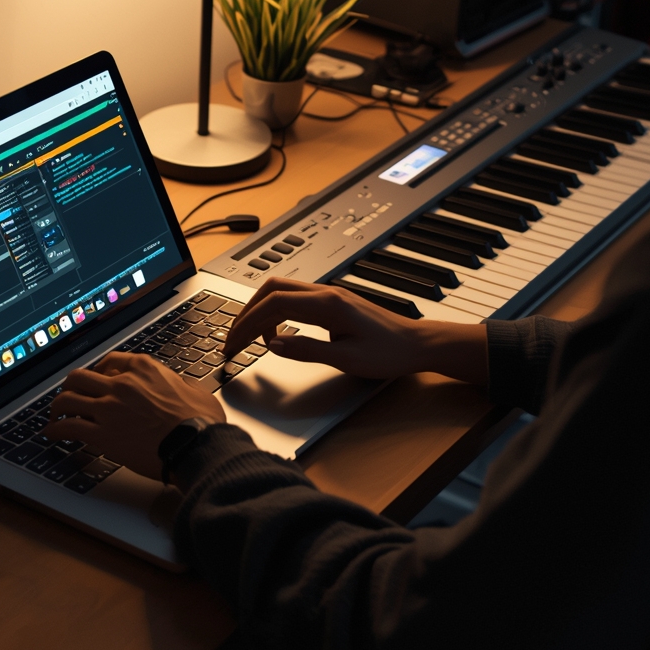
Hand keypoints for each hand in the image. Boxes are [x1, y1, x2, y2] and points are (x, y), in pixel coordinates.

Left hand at [42, 352, 225, 481]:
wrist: (195, 445)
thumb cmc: (200, 422)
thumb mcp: (195, 390)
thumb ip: (180, 384)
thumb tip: (181, 385)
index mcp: (143, 369)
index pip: (110, 361)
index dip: (99, 372)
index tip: (97, 379)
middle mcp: (121, 383)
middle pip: (80, 376)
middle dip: (71, 387)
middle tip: (69, 395)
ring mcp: (109, 408)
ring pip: (67, 399)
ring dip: (57, 407)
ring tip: (54, 415)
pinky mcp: (102, 434)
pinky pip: (68, 427)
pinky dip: (55, 430)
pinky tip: (53, 434)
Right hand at [222, 277, 488, 383]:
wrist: (417, 344)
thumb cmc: (389, 352)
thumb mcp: (346, 359)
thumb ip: (306, 350)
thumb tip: (273, 345)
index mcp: (327, 304)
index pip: (272, 306)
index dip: (247, 324)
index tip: (233, 344)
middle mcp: (325, 293)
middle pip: (270, 290)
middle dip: (245, 313)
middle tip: (233, 340)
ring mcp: (327, 294)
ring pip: (279, 291)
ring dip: (258, 311)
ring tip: (249, 338)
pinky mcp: (331, 302)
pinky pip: (292, 299)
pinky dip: (275, 313)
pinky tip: (277, 335)